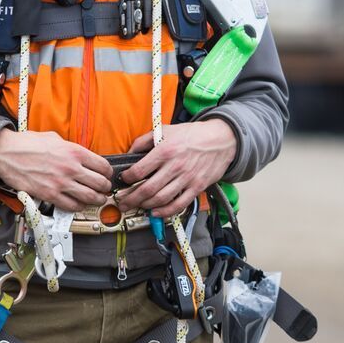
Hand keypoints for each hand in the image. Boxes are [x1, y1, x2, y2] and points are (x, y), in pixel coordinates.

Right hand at [0, 129, 112, 211]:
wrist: (6, 153)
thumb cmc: (28, 144)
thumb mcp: (55, 138)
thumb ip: (71, 148)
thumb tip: (82, 156)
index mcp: (74, 152)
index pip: (103, 165)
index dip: (108, 172)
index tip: (107, 175)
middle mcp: (70, 168)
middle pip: (99, 183)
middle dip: (105, 188)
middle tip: (105, 189)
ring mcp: (60, 183)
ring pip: (89, 197)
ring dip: (97, 200)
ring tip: (98, 199)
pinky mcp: (49, 195)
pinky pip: (71, 206)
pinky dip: (79, 207)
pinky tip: (80, 204)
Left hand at [113, 119, 235, 217]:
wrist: (221, 139)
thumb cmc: (193, 134)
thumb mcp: (165, 130)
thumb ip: (144, 140)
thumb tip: (129, 153)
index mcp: (165, 150)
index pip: (139, 170)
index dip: (127, 179)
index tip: (123, 181)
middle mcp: (175, 166)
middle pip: (147, 189)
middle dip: (131, 199)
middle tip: (123, 202)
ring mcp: (187, 178)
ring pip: (161, 199)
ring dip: (145, 206)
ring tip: (138, 206)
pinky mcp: (197, 187)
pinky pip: (179, 205)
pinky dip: (165, 212)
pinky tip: (156, 212)